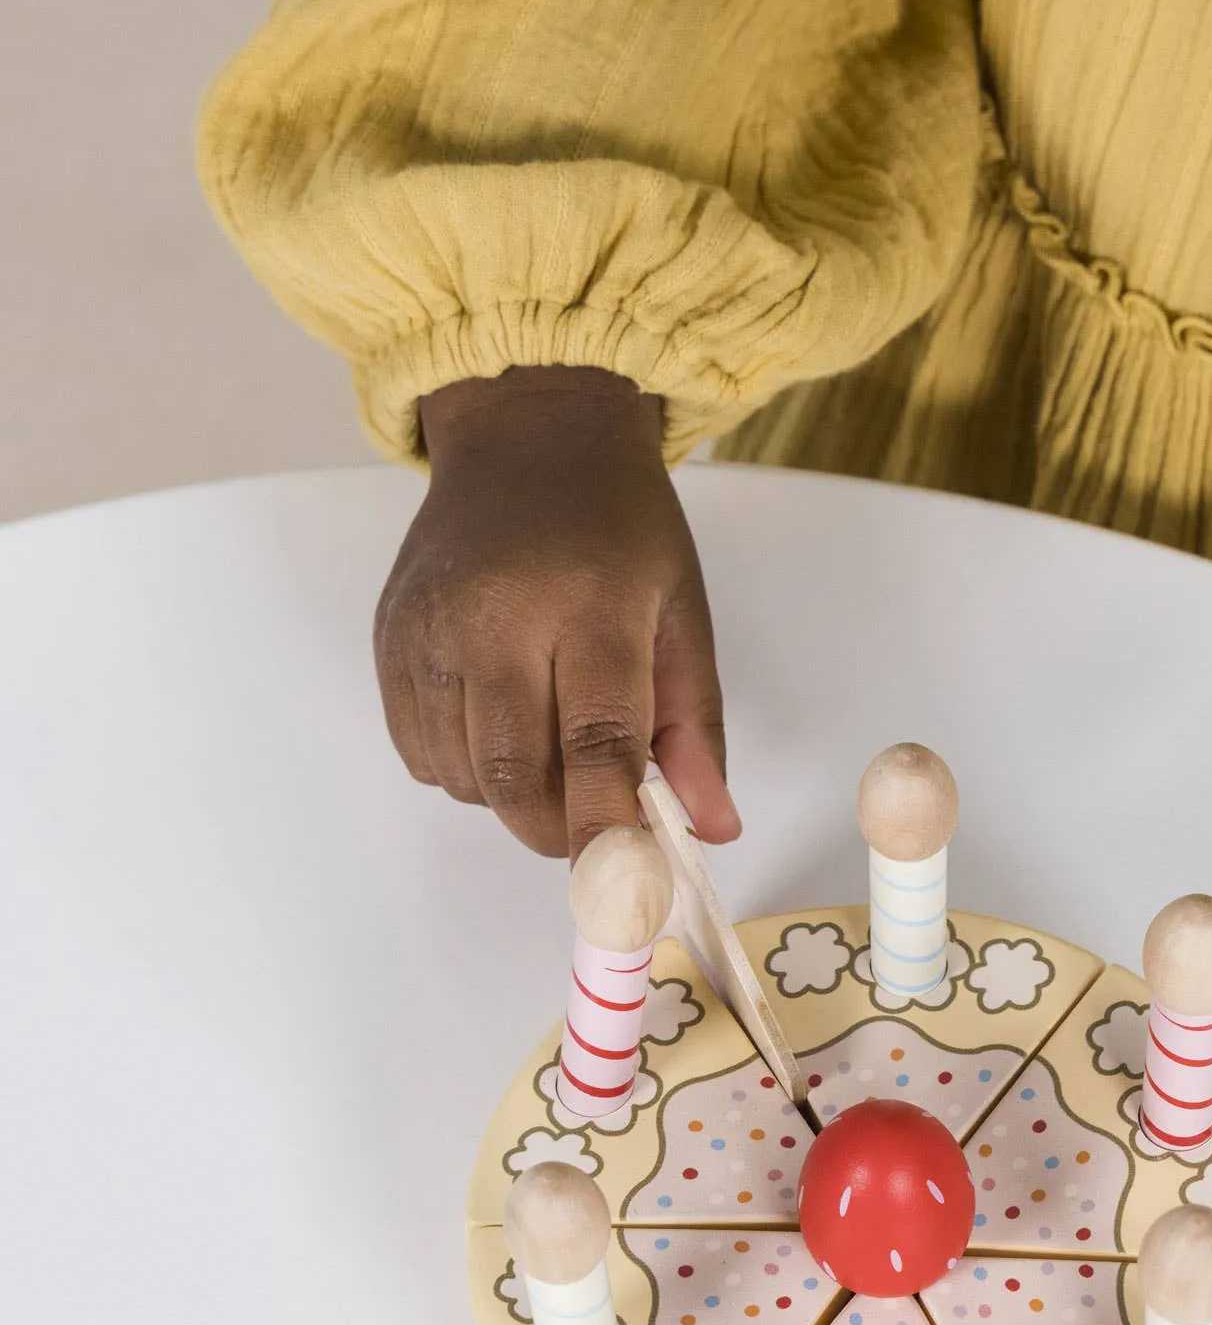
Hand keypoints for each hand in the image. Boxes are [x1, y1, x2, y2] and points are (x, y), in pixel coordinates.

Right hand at [374, 365, 739, 858]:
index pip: (596, 743)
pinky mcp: (388, 639)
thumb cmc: (618, 527)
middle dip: (557, 828)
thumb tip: (711, 830)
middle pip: (513, 776)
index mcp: (589, 604)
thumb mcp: (681, 613)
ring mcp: (428, 628)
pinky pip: (421, 753)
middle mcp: (495, 616)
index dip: (607, 828)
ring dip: (513, 795)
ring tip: (549, 734)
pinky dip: (465, 767)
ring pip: (464, 777)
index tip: (628, 888)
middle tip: (592, 820)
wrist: (527, 436)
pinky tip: (501, 716)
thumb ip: (695, 728)